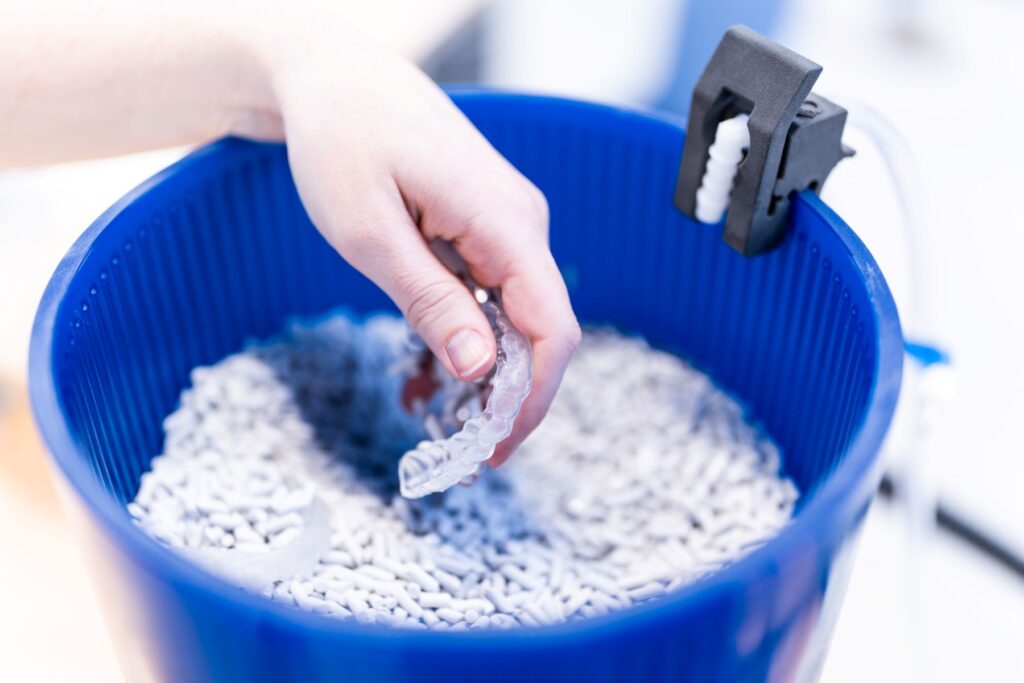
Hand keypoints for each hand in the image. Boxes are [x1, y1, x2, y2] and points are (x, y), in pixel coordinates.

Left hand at [249, 9, 580, 464]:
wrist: (331, 76)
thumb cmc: (342, 138)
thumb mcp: (369, 232)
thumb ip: (431, 300)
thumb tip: (482, 369)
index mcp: (504, 222)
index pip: (551, 327)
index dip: (531, 397)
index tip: (492, 448)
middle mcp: (519, 225)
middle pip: (537, 332)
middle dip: (503, 397)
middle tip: (455, 448)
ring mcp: (502, 227)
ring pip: (510, 321)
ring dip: (477, 374)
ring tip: (426, 411)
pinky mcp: (481, 231)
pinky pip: (486, 298)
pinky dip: (461, 341)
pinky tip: (424, 374)